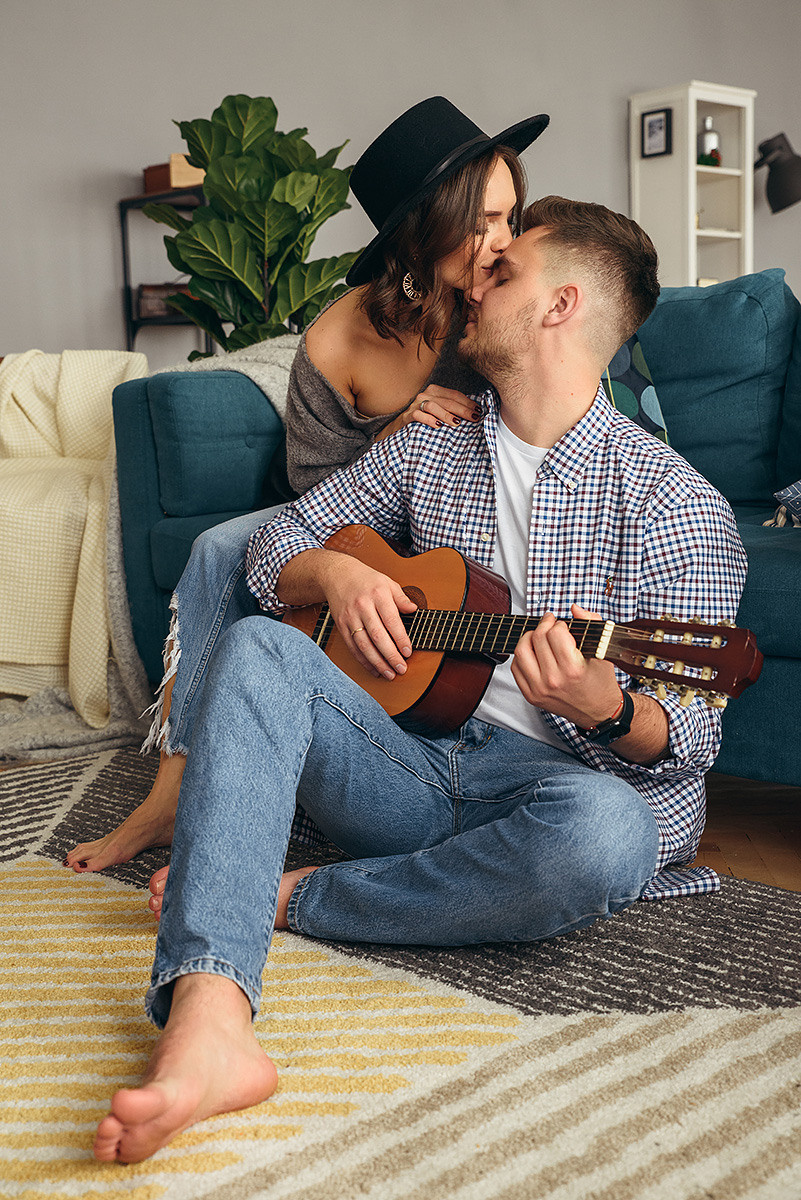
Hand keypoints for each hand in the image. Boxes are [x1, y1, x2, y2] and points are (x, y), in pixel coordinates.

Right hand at [323, 557, 416, 679]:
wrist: (337, 575)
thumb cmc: (366, 579)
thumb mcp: (387, 582)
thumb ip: (401, 597)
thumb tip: (414, 609)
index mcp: (378, 595)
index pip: (391, 621)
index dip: (400, 638)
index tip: (408, 652)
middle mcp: (363, 606)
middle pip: (377, 636)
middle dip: (390, 655)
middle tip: (401, 668)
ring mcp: (350, 617)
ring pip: (364, 644)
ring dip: (377, 662)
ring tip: (389, 674)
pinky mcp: (341, 625)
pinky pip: (352, 647)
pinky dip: (363, 661)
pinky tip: (374, 669)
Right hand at [408, 385, 481, 429]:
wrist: (400, 427)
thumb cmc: (424, 420)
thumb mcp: (438, 412)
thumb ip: (451, 410)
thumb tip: (473, 414)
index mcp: (434, 391)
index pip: (454, 395)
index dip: (467, 402)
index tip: (478, 411)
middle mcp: (425, 395)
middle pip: (447, 401)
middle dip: (462, 409)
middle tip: (474, 418)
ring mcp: (415, 405)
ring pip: (433, 406)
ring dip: (447, 415)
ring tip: (457, 423)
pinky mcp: (408, 415)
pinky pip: (419, 415)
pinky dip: (429, 420)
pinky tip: (438, 426)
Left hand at [511, 604, 622, 726]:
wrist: (599, 712)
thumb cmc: (601, 680)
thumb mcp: (602, 650)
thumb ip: (591, 623)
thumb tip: (574, 608)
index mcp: (573, 669)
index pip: (555, 633)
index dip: (559, 623)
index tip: (564, 625)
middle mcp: (554, 680)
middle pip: (537, 638)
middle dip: (544, 625)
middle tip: (550, 623)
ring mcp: (539, 689)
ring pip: (521, 651)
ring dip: (529, 637)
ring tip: (539, 636)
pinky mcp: (531, 696)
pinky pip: (516, 668)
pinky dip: (522, 655)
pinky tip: (533, 652)